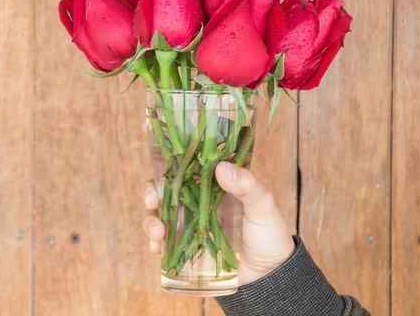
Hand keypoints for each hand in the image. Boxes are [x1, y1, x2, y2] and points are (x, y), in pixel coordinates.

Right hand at [142, 162, 295, 284]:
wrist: (270, 275)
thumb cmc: (269, 234)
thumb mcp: (263, 206)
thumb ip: (247, 186)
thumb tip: (221, 167)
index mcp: (212, 183)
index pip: (185, 162)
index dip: (165, 154)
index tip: (150, 143)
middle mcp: (195, 200)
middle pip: (162, 188)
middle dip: (149, 192)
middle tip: (151, 201)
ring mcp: (188, 223)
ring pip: (157, 214)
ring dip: (149, 220)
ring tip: (157, 232)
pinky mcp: (184, 246)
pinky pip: (161, 242)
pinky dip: (154, 243)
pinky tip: (157, 247)